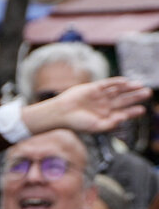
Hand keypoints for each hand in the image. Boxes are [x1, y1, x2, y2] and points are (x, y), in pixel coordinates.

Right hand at [22, 76, 151, 136]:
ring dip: (130, 88)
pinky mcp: (94, 88)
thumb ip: (111, 124)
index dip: (133, 111)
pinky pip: (108, 83)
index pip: (123, 112)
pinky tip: (127, 81)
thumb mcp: (96, 127)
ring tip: (141, 86)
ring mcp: (100, 96)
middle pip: (124, 99)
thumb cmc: (77, 123)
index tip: (142, 110)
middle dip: (136, 96)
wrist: (61, 113)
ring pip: (118, 90)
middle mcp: (104, 105)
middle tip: (148, 93)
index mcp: (105, 115)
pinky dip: (117, 82)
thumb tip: (125, 117)